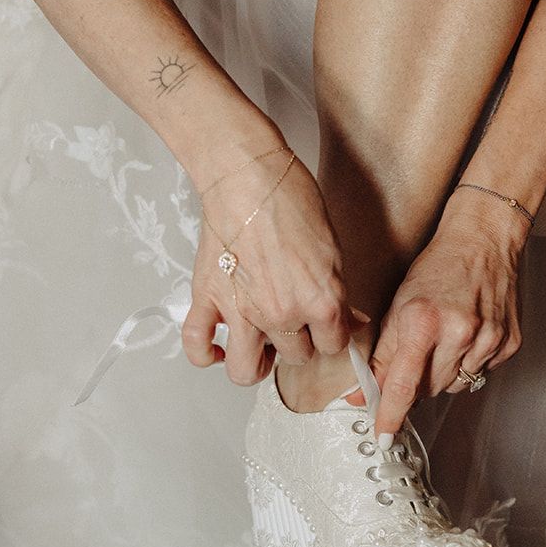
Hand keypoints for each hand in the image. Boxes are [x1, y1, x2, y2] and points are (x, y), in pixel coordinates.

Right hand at [181, 147, 354, 386]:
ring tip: (258, 343)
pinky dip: (206, 354)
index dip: (330, 334)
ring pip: (247, 371)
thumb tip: (347, 318)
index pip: (334, 345)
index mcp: (322, 301)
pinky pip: (198, 347)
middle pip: (296, 357)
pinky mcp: (207, 300)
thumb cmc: (291, 198)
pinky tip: (218, 346)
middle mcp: (283, 315)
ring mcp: (242, 312)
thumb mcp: (332, 248)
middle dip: (297, 341)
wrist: (247, 176)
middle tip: (292, 321)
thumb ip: (336, 290)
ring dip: (255, 360)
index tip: (324, 325)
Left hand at [360, 196, 526, 436]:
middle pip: (429, 389)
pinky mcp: (510, 344)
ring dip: (443, 372)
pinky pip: (481, 372)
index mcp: (424, 321)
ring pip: (455, 385)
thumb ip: (383, 354)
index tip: (384, 436)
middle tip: (418, 352)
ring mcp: (489, 340)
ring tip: (445, 337)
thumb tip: (364, 395)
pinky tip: (468, 334)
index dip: (391, 414)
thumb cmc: (439, 266)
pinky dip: (470, 362)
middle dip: (416, 380)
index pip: (403, 384)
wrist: (485, 240)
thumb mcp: (400, 304)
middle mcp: (459, 333)